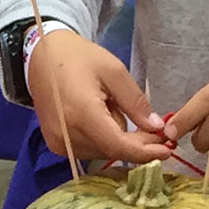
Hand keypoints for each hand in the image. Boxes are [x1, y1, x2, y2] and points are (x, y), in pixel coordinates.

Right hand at [26, 29, 174, 166]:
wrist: (42, 56)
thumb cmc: (79, 58)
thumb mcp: (114, 71)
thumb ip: (135, 102)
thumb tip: (156, 127)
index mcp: (82, 113)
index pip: (117, 145)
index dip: (144, 152)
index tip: (167, 150)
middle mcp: (67, 134)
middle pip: (112, 150)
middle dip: (134, 141)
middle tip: (150, 125)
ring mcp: (58, 142)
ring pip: (103, 152)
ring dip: (115, 137)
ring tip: (107, 107)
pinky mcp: (55, 145)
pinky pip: (90, 150)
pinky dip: (101, 138)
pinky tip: (98, 116)